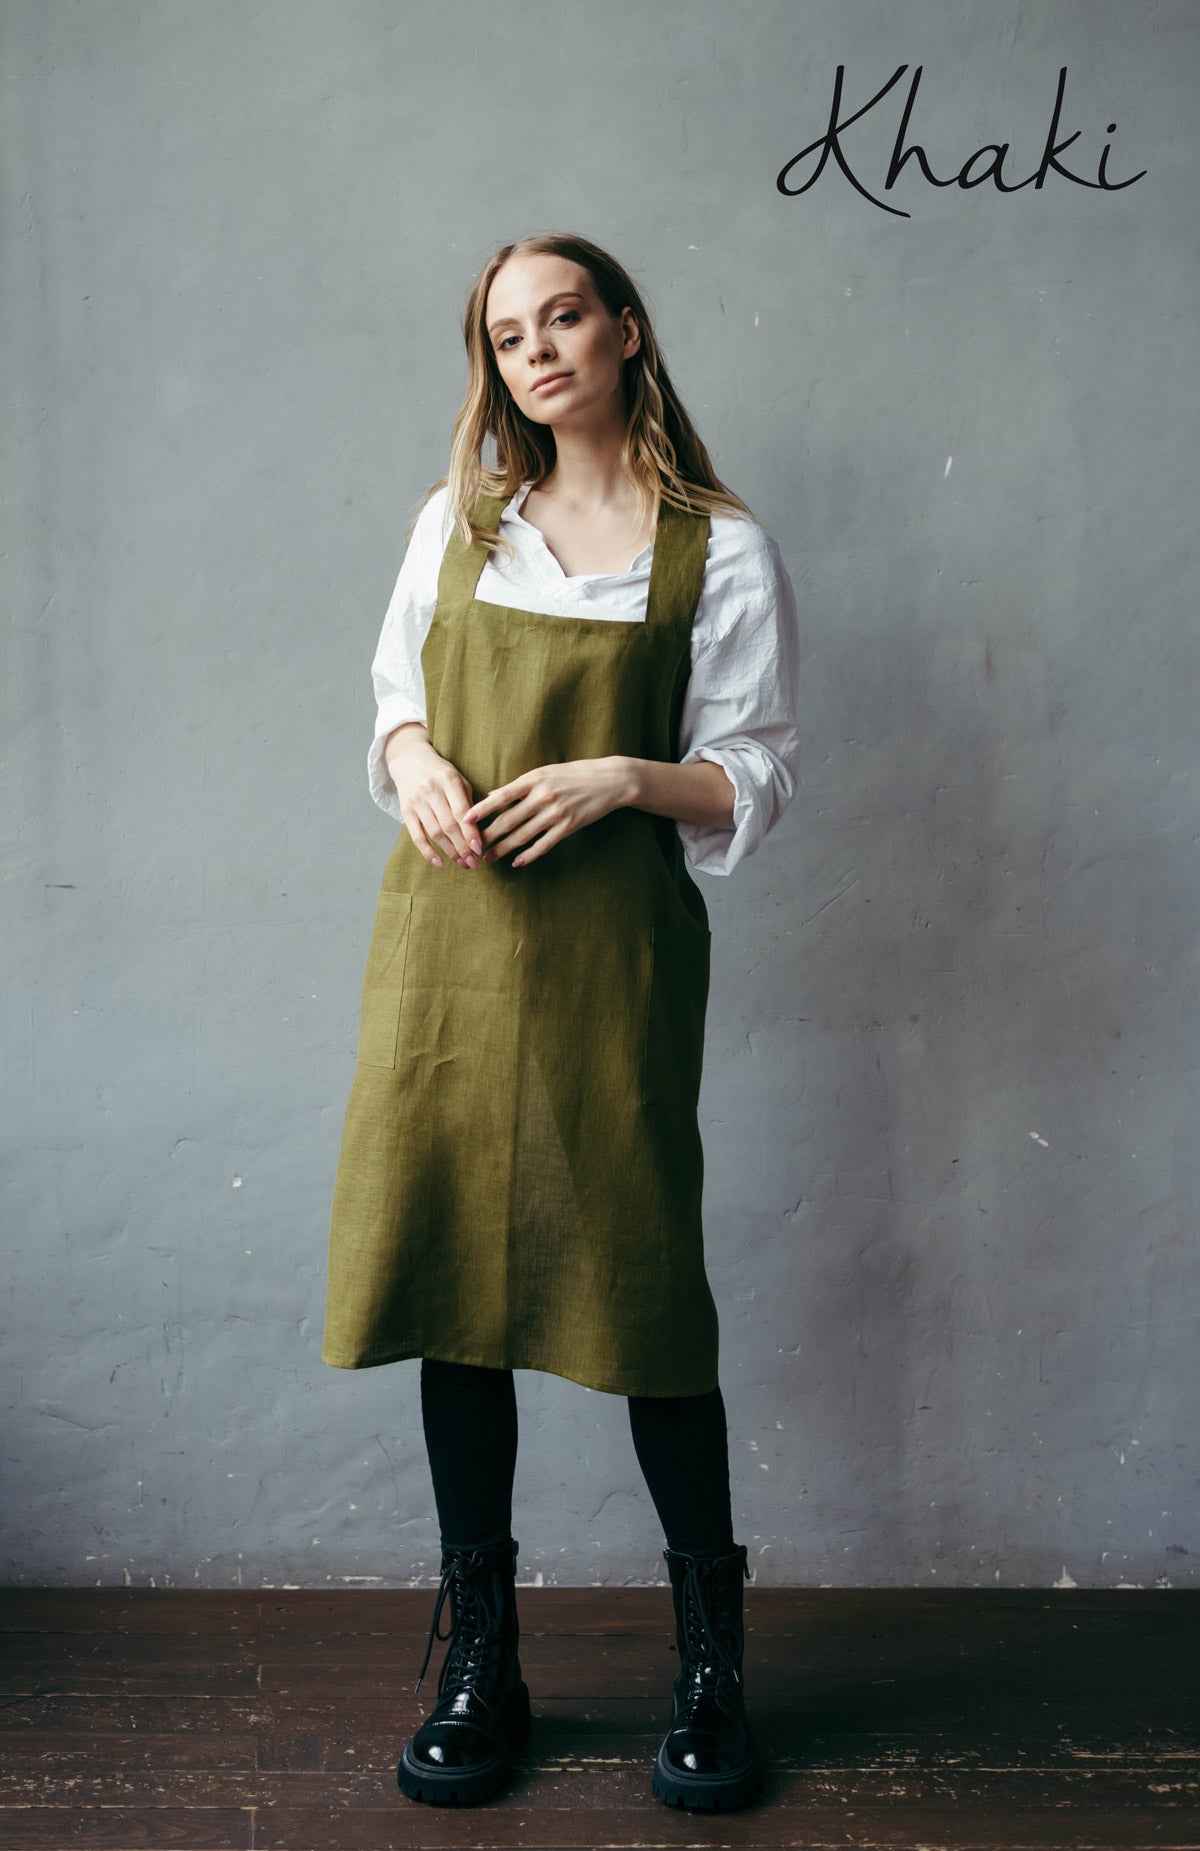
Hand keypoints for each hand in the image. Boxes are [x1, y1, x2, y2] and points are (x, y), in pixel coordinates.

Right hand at [385, 726, 484, 870]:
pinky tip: (439, 863)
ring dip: (450, 852)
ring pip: (434, 832)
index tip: (479, 849)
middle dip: (462, 847)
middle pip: (448, 825)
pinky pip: (416, 836)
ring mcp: (416, 801)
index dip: (470, 832)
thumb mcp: (458, 780)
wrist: (409, 759)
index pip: (461, 811)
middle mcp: (431, 790)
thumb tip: (480, 833)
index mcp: (448, 779)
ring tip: (463, 864)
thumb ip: (470, 802)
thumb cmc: (441, 773)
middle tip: (474, 863)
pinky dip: (427, 852)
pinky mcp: (405, 810)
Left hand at [465, 757, 632, 868]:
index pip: (501, 797)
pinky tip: (517, 862)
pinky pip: (543, 844)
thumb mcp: (545, 773)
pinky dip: (528, 855)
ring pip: (522, 835)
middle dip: (488, 835)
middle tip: (472, 846)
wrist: (610, 780)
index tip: (465, 820)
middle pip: (508, 820)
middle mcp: (543, 796)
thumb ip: (519, 786)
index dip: (482, 810)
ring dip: (503, 849)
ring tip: (489, 857)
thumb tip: (491, 796)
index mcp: (534, 779)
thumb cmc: (574, 774)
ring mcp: (556, 813)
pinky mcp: (569, 826)